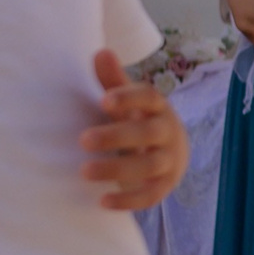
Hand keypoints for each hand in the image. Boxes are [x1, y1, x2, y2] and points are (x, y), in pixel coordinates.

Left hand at [82, 49, 189, 210]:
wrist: (170, 155)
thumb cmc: (139, 121)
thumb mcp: (128, 102)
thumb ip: (113, 81)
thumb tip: (101, 52)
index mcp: (157, 107)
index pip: (149, 98)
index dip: (129, 98)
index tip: (104, 101)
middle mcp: (168, 132)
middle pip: (147, 133)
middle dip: (116, 136)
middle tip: (83, 140)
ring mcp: (169, 160)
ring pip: (148, 165)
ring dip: (116, 169)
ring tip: (83, 172)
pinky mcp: (165, 186)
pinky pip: (150, 195)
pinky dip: (128, 200)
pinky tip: (101, 202)